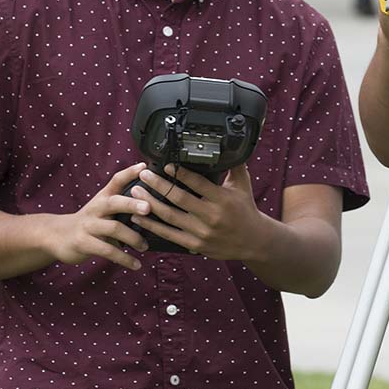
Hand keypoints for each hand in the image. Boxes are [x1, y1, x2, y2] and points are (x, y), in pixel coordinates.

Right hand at [40, 163, 149, 270]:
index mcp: (103, 197)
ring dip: (133, 238)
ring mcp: (88, 225)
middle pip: (114, 202)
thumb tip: (155, 204)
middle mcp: (96, 208)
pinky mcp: (83, 243)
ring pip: (113, 228)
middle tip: (149, 208)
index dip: (129, 172)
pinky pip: (107, 251)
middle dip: (132, 204)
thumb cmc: (90, 221)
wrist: (56, 235)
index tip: (144, 166)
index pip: (116, 180)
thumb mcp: (103, 208)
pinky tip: (136, 264)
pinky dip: (124, 258)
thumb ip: (123, 204)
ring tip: (145, 246)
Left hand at [130, 163, 264, 259]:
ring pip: (169, 216)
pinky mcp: (194, 244)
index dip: (180, 173)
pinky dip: (152, 225)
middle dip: (158, 185)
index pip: (198, 183)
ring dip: (150, 203)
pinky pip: (168, 234)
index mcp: (222, 199)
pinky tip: (139, 217)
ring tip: (136, 192)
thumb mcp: (243, 185)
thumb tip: (231, 144)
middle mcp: (211, 216)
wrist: (252, 241)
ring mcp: (201, 232)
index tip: (165, 165)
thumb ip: (235, 165)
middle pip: (179, 198)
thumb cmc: (246, 210)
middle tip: (144, 175)